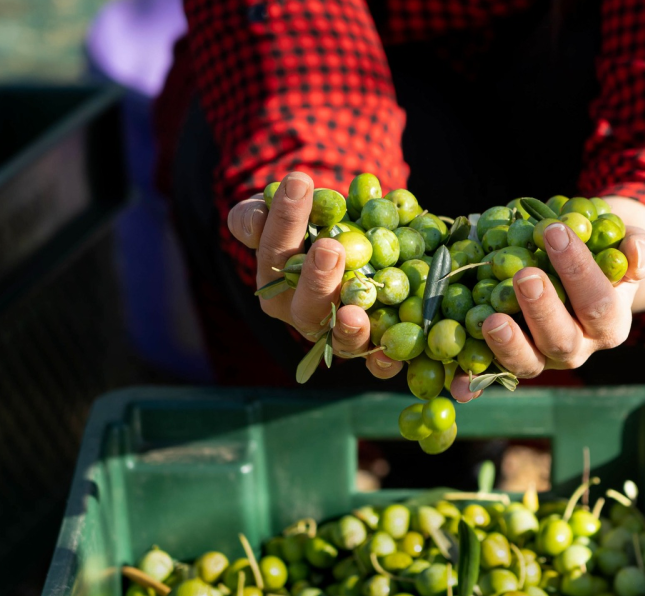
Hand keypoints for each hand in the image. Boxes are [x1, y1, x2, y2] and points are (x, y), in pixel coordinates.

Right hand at [227, 171, 402, 378]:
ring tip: (354, 313)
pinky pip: (373, 362)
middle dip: (316, 279)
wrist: (357, 236)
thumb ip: (259, 213)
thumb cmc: (314, 220)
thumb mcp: (284, 207)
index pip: (273, 250)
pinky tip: (390, 358)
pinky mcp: (369, 346)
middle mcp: (300, 311)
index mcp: (275, 277)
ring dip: (346, 328)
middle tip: (331, 248)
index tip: (300, 182)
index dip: (282, 219)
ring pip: (336, 338)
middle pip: (304, 304)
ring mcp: (333, 332)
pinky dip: (381, 363)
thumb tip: (254, 219)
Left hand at [450, 200, 644, 400]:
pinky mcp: (510, 362)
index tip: (555, 232)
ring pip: (527, 363)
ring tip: (492, 320)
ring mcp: (541, 358)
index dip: (579, 271)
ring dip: (508, 346)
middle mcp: (577, 348)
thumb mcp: (632, 244)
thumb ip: (641, 249)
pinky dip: (471, 380)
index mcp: (610, 324)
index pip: (599, 304)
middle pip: (561, 340)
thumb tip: (637, 255)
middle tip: (524, 276)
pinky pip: (490, 374)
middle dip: (542, 310)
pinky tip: (455, 382)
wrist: (580, 270)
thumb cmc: (606, 252)